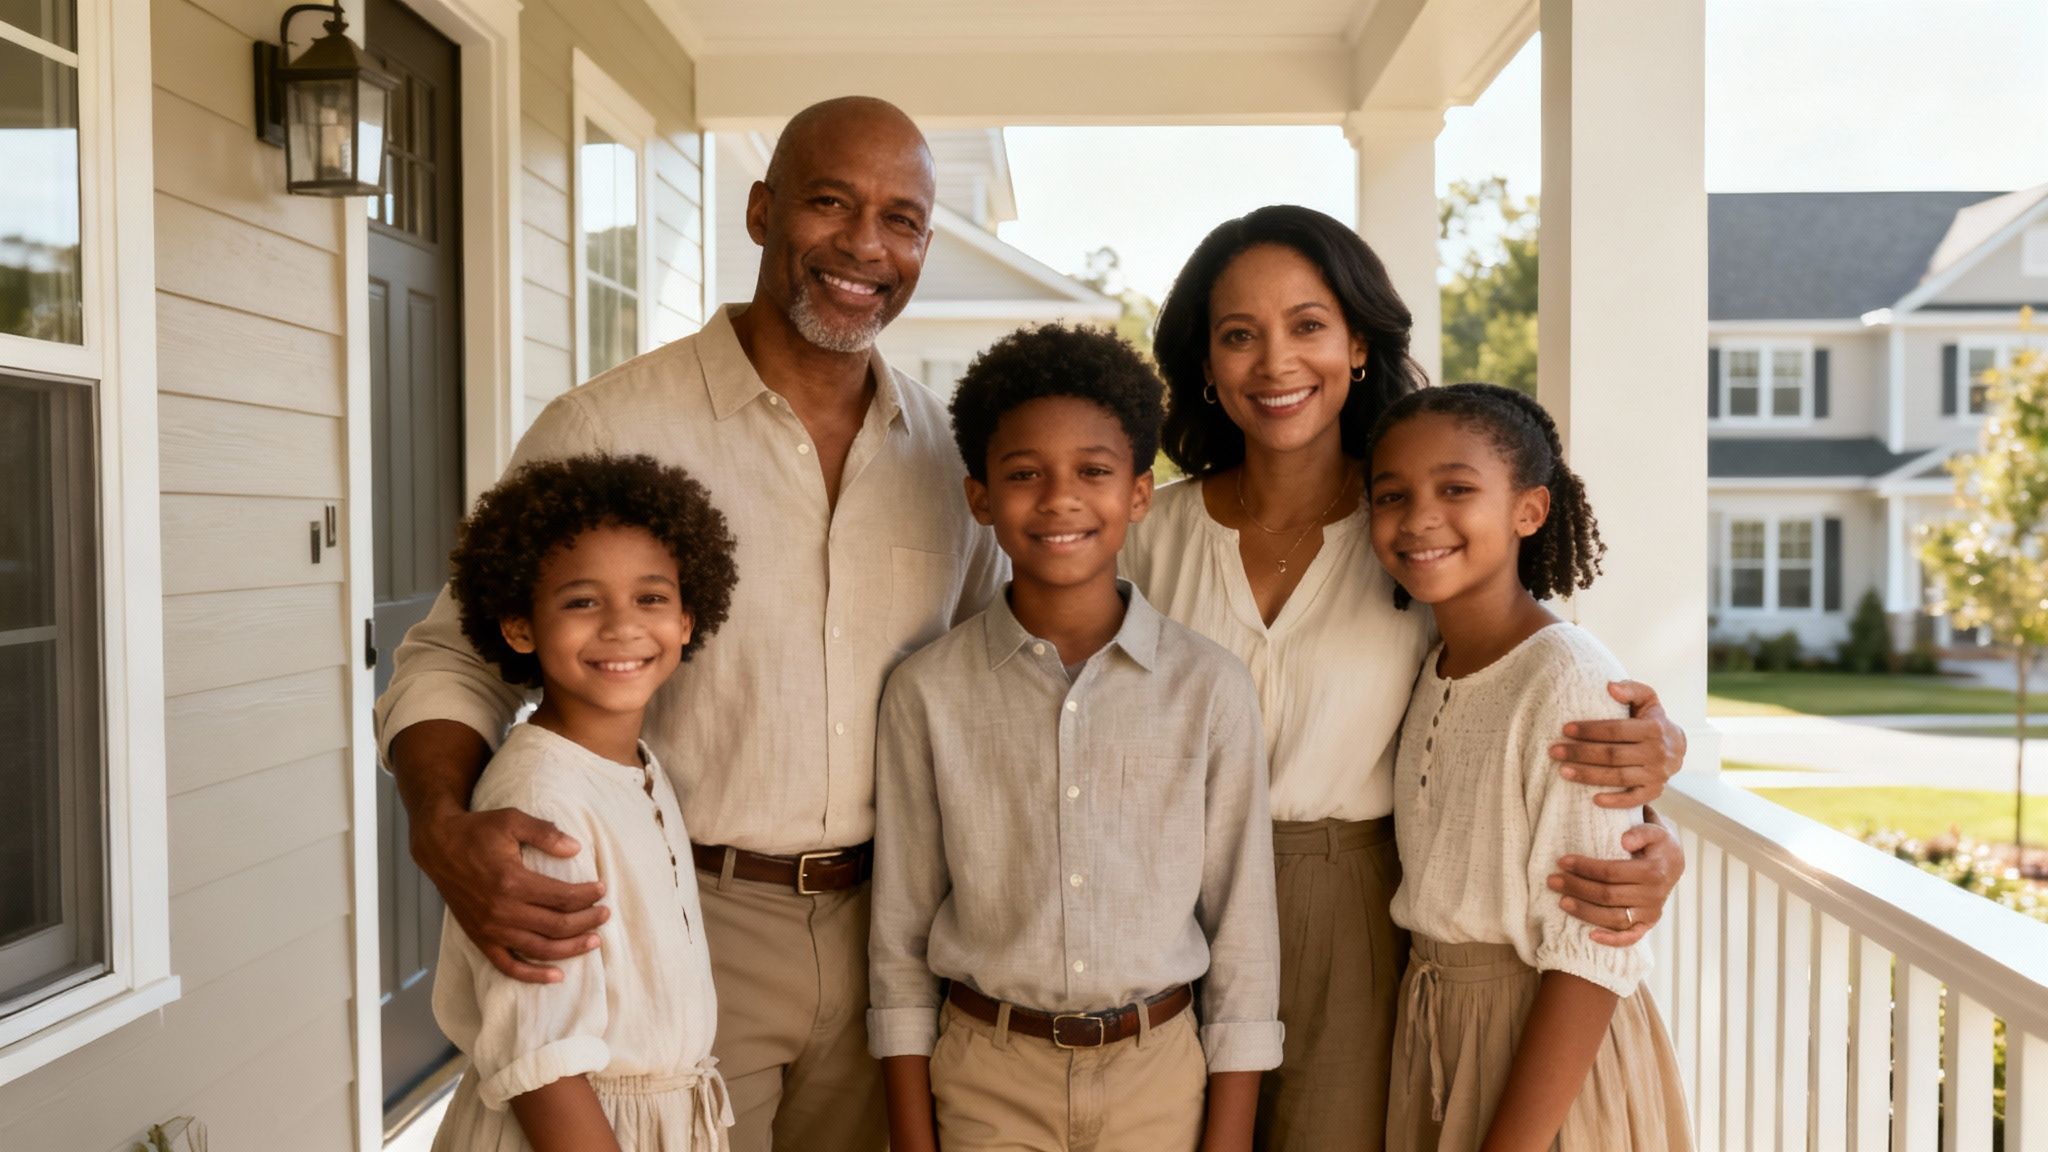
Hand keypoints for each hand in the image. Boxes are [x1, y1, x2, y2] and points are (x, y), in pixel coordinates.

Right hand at [411, 804, 607, 982]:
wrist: (439, 846)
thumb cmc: (477, 831)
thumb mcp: (512, 820)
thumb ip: (545, 833)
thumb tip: (576, 848)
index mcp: (512, 882)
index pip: (562, 897)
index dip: (587, 896)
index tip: (602, 889)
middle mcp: (501, 911)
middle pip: (556, 926)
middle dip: (587, 921)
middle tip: (605, 914)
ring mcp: (490, 929)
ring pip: (540, 949)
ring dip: (571, 949)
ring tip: (594, 941)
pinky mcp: (480, 939)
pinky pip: (508, 966)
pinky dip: (533, 975)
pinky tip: (557, 976)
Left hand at [1547, 820, 1684, 945]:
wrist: (1673, 863)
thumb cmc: (1656, 844)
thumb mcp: (1655, 830)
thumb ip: (1642, 831)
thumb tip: (1624, 841)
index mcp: (1653, 871)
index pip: (1611, 872)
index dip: (1585, 868)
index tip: (1562, 861)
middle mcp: (1653, 895)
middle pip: (1607, 895)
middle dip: (1577, 888)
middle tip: (1552, 880)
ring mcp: (1650, 913)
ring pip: (1613, 918)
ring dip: (1585, 911)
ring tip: (1561, 902)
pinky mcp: (1647, 924)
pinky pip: (1630, 937)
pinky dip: (1612, 940)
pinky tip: (1590, 936)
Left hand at [1549, 680, 1686, 808]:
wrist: (1678, 747)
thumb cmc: (1651, 719)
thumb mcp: (1647, 699)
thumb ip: (1631, 689)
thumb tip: (1609, 686)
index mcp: (1654, 729)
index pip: (1616, 729)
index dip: (1590, 729)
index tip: (1565, 729)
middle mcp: (1657, 753)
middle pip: (1612, 755)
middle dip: (1580, 753)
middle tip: (1554, 751)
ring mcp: (1656, 775)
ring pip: (1618, 777)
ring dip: (1588, 775)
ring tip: (1562, 771)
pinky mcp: (1655, 792)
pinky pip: (1634, 800)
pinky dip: (1615, 801)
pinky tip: (1592, 800)